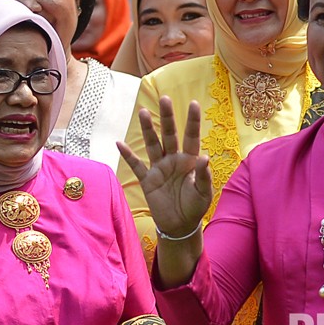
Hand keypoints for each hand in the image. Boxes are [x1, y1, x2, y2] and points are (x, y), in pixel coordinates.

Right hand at [118, 96, 212, 238]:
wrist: (180, 226)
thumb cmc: (195, 207)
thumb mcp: (203, 193)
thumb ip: (203, 176)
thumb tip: (204, 157)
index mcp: (190, 161)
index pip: (192, 137)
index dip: (192, 121)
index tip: (193, 103)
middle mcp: (174, 160)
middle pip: (170, 135)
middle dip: (167, 118)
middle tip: (164, 99)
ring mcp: (159, 169)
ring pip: (153, 145)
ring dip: (148, 130)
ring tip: (143, 113)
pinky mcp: (148, 180)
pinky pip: (137, 166)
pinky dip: (128, 155)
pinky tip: (119, 143)